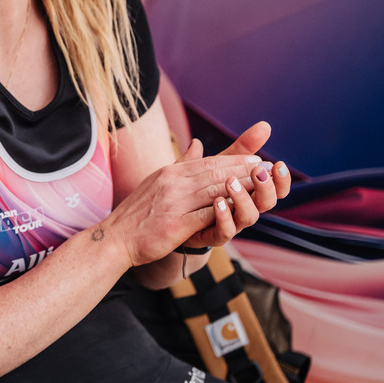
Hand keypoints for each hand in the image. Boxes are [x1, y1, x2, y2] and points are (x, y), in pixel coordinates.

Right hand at [106, 139, 288, 265]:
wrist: (116, 237)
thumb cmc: (139, 213)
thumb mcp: (158, 181)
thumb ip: (181, 164)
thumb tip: (196, 144)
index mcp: (170, 171)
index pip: (208, 161)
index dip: (234, 160)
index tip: (256, 159)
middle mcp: (172, 182)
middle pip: (216, 173)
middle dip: (244, 170)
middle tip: (267, 168)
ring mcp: (174, 202)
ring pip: (215, 190)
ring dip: (241, 187)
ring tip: (262, 185)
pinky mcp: (176, 224)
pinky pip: (207, 214)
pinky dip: (226, 210)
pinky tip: (243, 209)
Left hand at [181, 122, 290, 248]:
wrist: (175, 219)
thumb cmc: (202, 189)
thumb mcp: (217, 165)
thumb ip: (239, 149)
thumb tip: (265, 125)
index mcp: (249, 192)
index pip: (273, 186)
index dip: (280, 179)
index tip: (279, 164)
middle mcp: (244, 208)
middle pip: (267, 202)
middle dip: (266, 187)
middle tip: (258, 171)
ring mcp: (230, 223)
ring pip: (249, 217)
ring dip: (242, 199)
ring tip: (231, 182)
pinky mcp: (212, 234)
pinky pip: (225, 231)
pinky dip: (223, 217)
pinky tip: (218, 202)